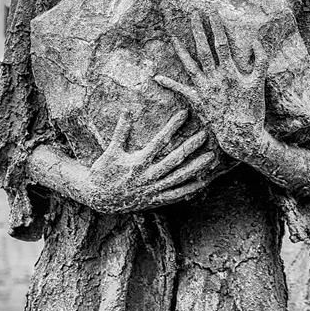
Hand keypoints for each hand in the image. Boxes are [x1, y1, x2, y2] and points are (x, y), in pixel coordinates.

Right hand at [85, 107, 214, 212]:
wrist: (98, 199)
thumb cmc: (103, 172)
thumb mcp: (111, 151)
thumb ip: (121, 130)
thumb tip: (127, 110)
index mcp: (138, 162)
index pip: (159, 141)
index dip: (173, 126)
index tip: (185, 114)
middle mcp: (148, 176)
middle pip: (174, 159)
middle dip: (191, 146)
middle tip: (205, 135)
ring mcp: (153, 190)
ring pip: (179, 178)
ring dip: (197, 168)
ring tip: (211, 158)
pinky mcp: (155, 200)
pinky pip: (176, 195)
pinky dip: (190, 189)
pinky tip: (203, 182)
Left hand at [154, 12, 267, 162]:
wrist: (241, 135)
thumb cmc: (252, 110)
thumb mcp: (259, 84)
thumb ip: (260, 60)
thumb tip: (256, 41)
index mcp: (229, 72)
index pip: (221, 43)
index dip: (216, 26)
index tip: (211, 11)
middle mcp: (214, 78)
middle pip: (204, 49)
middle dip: (198, 30)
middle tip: (192, 14)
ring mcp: (204, 89)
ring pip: (190, 65)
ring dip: (181, 50)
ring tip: (173, 36)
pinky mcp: (197, 101)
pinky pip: (181, 90)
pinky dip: (169, 83)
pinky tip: (157, 77)